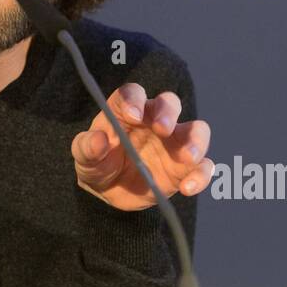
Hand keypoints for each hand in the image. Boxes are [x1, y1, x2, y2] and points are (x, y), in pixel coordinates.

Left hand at [72, 82, 213, 210]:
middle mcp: (154, 121)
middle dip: (168, 113)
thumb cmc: (97, 163)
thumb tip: (97, 139)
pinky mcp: (184, 167)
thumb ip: (87, 148)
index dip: (134, 100)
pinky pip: (202, 167)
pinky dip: (200, 175)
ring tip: (189, 157)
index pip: (133, 94)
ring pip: (196, 130)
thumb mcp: (84, 157)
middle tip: (163, 129)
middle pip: (169, 104)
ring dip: (196, 140)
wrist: (109, 191)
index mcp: (127, 111)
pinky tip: (187, 187)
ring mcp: (173, 143)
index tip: (132, 115)